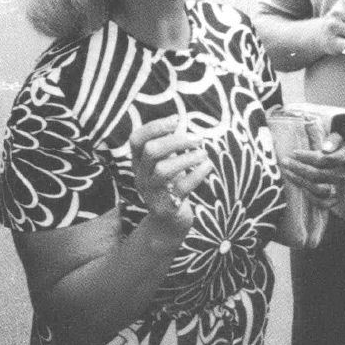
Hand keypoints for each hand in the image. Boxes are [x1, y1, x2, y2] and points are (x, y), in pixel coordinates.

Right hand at [131, 115, 213, 231]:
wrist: (167, 224)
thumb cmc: (170, 186)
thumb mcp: (165, 164)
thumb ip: (169, 147)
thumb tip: (181, 120)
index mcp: (139, 163)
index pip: (136, 139)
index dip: (154, 127)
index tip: (177, 120)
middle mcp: (141, 177)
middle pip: (151, 151)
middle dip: (176, 141)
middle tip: (198, 139)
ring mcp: (151, 193)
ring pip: (163, 170)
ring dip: (187, 158)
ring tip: (204, 154)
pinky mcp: (166, 208)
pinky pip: (181, 188)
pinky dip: (197, 174)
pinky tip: (208, 166)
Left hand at [279, 137, 344, 205]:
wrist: (344, 164)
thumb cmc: (335, 149)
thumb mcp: (337, 139)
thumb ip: (333, 140)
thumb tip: (326, 147)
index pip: (323, 159)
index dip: (306, 156)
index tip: (293, 152)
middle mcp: (343, 176)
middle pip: (317, 174)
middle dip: (298, 167)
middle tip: (285, 161)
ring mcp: (340, 189)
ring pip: (317, 188)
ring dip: (299, 180)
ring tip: (287, 172)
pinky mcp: (335, 199)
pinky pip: (321, 203)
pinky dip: (309, 196)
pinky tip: (299, 185)